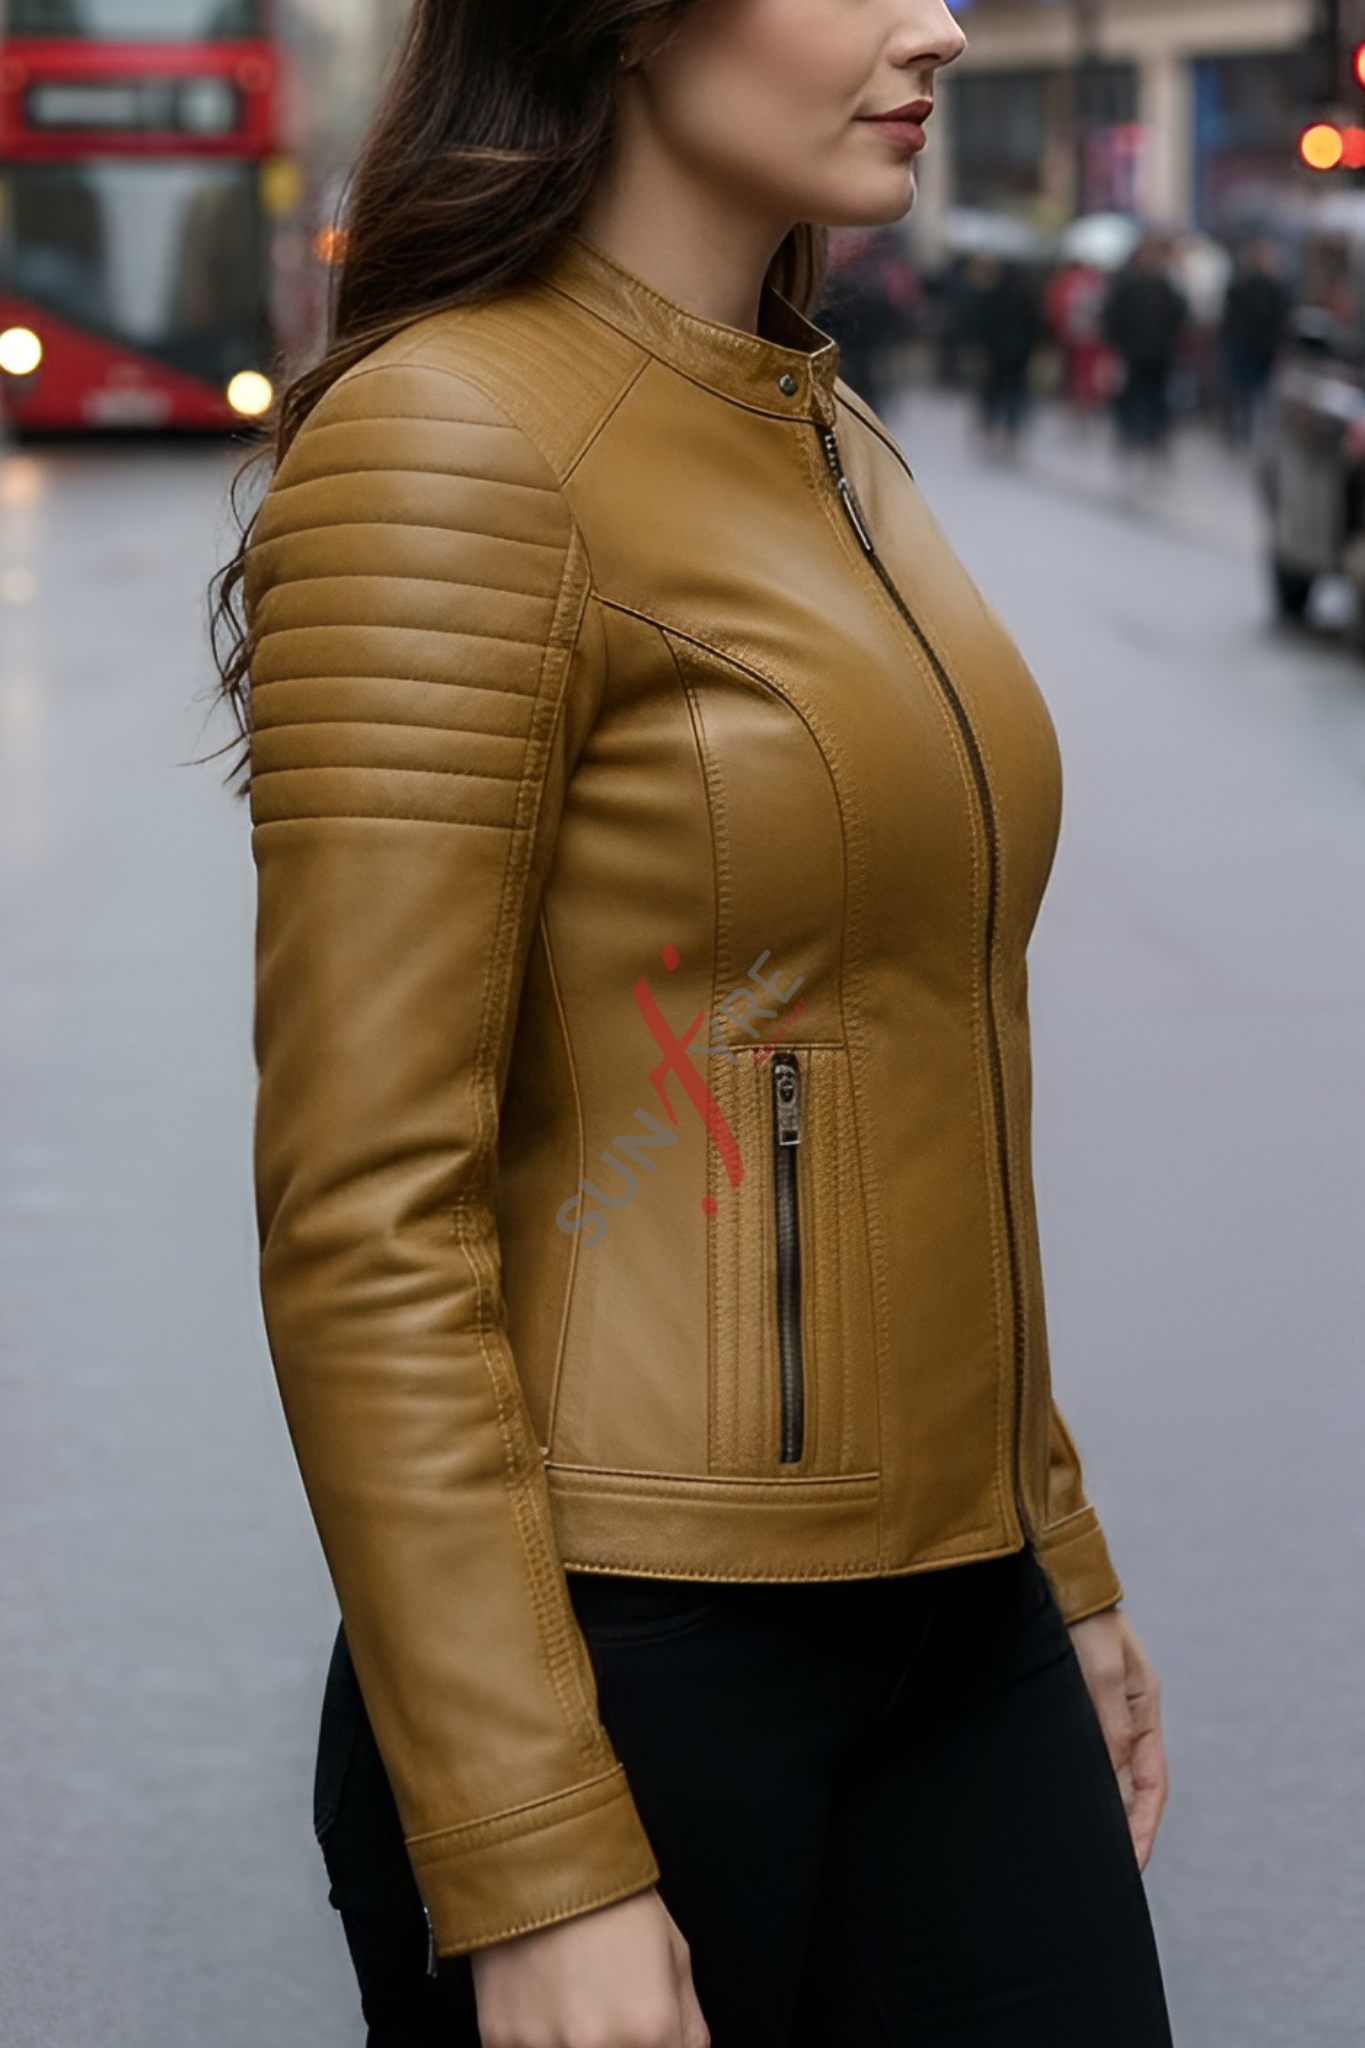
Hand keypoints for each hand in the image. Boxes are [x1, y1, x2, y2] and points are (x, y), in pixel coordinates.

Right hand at [471, 1886, 709, 2047]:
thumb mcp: (676, 1955)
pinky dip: (535, 2041)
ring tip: (572, 2005)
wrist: (540, 1856)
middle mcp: (599, 2047)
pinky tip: (542, 2006)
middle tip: (606, 2014)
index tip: (642, 2037)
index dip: (655, 2047)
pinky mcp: (498, 2041)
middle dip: (615, 2044)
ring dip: (571, 2043)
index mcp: (652, 2029)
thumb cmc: (610, 1897)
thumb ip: (689, 2028)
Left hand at [1068, 1607, 1167, 1870]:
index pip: (1152, 1785)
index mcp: (1144, 1709)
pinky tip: (1060, 1795)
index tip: (1131, 1864)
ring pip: (1105, 1771)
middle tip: (1104, 1867)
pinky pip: (1081, 1751)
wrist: (1052, 1576)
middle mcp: (1126, 1713)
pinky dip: (1078, 1778)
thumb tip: (1112, 1778)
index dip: (1144, 1828)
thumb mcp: (1101, 1673)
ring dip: (1099, 1806)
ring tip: (1080, 1843)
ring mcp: (1101, 1708)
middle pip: (1131, 1785)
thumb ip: (1108, 1725)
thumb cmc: (1082, 1618)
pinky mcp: (1072, 1700)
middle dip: (1124, 1827)